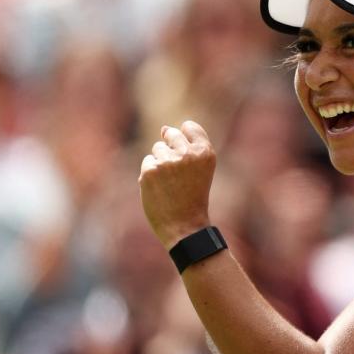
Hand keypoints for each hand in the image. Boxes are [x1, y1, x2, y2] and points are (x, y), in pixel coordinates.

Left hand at [139, 121, 215, 248]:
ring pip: (157, 148)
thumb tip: (164, 128)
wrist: (185, 226)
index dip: (186, 139)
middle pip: (171, 134)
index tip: (188, 157)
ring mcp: (168, 161)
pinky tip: (160, 189)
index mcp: (206, 152)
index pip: (190, 127)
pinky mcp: (150, 170)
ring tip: (171, 184)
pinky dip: (151, 174)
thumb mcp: (201, 169)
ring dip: (160, 163)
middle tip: (178, 174)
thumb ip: (188, 146)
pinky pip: (147, 162)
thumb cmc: (193, 197)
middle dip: (171, 149)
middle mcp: (188, 154)